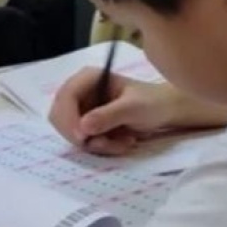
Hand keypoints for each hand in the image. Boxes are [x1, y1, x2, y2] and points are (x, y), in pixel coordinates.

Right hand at [49, 68, 181, 154]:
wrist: (167, 112)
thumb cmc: (153, 102)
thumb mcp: (134, 107)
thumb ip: (109, 115)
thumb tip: (83, 127)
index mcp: (87, 78)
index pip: (64, 97)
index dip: (68, 119)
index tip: (83, 138)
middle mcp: (80, 92)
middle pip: (59, 116)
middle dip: (80, 135)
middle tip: (104, 145)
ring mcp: (81, 109)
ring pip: (70, 132)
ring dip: (94, 144)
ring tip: (121, 144)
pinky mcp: (87, 125)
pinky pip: (81, 141)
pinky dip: (100, 147)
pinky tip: (120, 144)